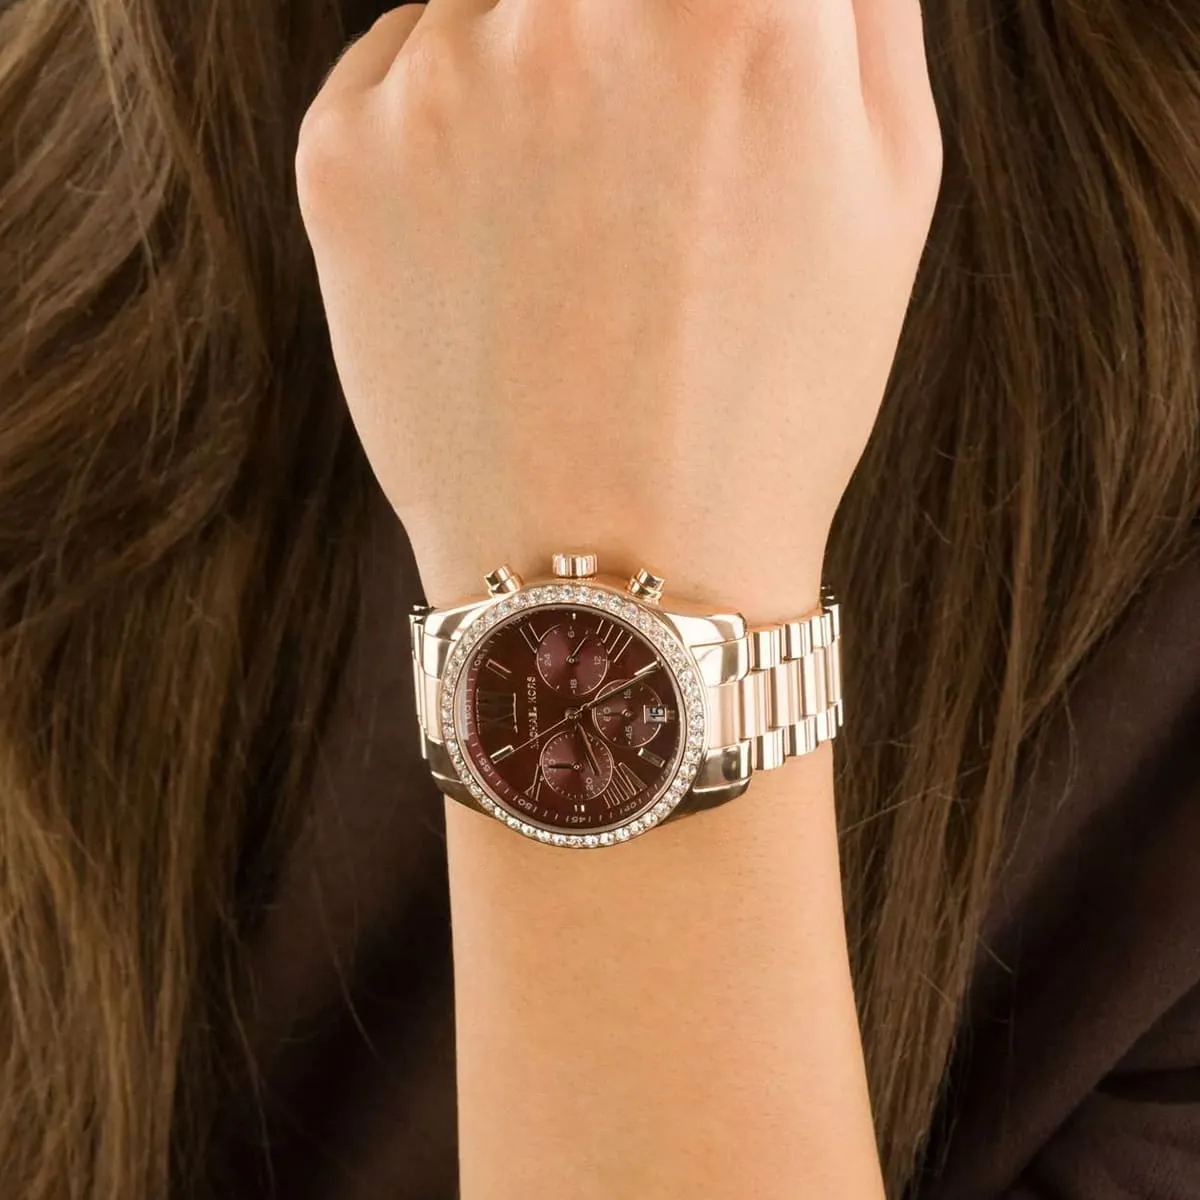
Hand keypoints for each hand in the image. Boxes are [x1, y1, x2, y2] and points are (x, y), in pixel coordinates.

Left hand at [297, 0, 939, 617]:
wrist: (619, 565)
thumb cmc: (773, 396)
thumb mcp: (892, 183)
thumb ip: (858, 2)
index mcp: (743, 2)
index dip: (706, 7)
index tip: (697, 47)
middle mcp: (580, 7)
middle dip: (626, 24)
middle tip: (643, 142)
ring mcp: (445, 79)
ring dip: (541, 53)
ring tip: (577, 210)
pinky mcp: (343, 152)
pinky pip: (405, 63)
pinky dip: (453, 117)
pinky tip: (502, 241)